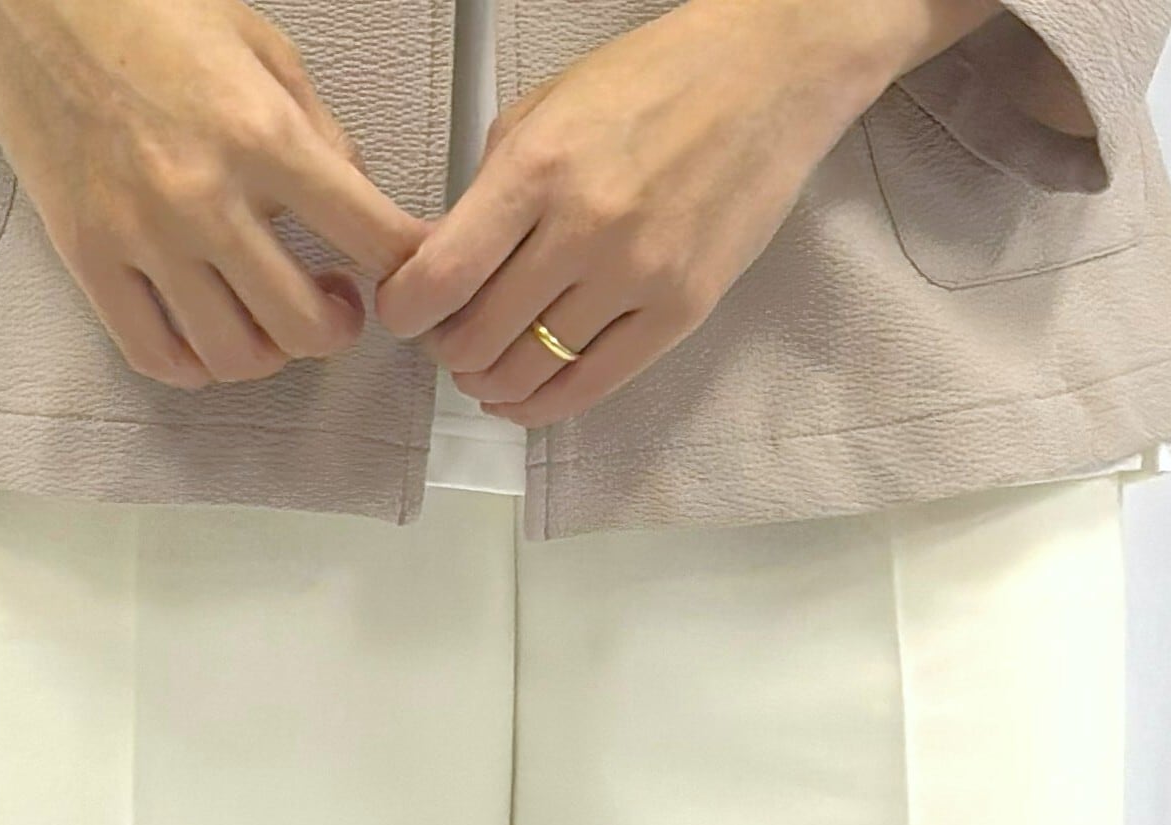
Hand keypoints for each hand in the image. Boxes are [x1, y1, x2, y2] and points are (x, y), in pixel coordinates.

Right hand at [0, 0, 427, 388]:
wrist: (31, 5)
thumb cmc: (145, 14)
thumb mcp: (259, 45)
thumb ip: (316, 127)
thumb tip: (355, 199)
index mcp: (262, 134)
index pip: (368, 233)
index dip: (408, 267)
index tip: (411, 275)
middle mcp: (206, 197)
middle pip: (304, 325)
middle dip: (338, 328)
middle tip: (338, 304)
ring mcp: (144, 236)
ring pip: (236, 355)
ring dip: (271, 351)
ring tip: (274, 317)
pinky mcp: (91, 258)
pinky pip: (157, 355)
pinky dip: (196, 365)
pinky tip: (211, 333)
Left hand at [372, 0, 1010, 428]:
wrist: (768, 74)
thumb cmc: (654, 79)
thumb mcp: (550, 107)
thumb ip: (493, 186)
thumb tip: (443, 261)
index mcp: (538, 165)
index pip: (442, 274)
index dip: (406, 311)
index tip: (402, 314)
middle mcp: (584, 227)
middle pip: (479, 335)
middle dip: (448, 350)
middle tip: (447, 342)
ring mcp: (637, 275)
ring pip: (531, 370)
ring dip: (491, 382)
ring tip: (483, 370)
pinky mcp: (681, 310)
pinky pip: (593, 385)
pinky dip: (544, 404)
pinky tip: (523, 397)